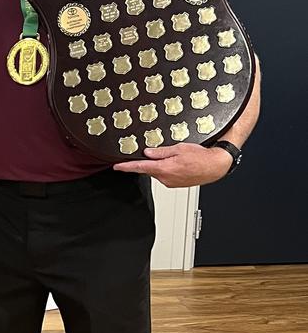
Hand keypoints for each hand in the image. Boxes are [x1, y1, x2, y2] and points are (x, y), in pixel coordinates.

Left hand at [113, 143, 231, 187]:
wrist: (215, 166)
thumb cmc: (201, 157)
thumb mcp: (179, 148)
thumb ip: (161, 151)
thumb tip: (147, 152)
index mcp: (164, 169)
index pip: (140, 167)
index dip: (126, 167)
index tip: (117, 166)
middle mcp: (165, 178)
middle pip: (149, 169)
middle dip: (148, 161)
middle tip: (156, 152)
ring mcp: (170, 183)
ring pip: (157, 171)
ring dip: (159, 164)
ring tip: (173, 156)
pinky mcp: (175, 184)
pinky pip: (165, 175)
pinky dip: (166, 168)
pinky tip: (176, 163)